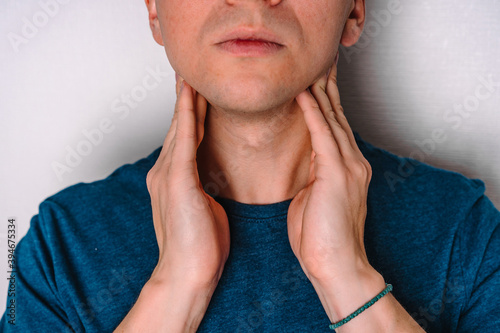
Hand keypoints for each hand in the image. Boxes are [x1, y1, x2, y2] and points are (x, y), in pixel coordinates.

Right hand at [146, 74, 229, 288]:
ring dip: (186, 99)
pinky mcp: (176, 181)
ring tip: (191, 75)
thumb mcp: (203, 211)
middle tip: (189, 72)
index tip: (196, 92)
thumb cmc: (199, 248)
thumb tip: (205, 184)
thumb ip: (200, 191)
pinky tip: (192, 95)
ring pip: (179, 127)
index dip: (189, 113)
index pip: (183, 138)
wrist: (187, 275)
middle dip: (184, 99)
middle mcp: (164, 172)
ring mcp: (167, 175)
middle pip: (178, 127)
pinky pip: (184, 140)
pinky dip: (187, 115)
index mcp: (173, 180)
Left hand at [287, 54, 374, 284]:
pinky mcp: (336, 174)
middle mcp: (352, 163)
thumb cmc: (321, 239)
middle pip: (337, 116)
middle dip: (326, 87)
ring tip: (310, 67)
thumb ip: (314, 178)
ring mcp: (347, 167)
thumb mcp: (315, 200)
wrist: (336, 266)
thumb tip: (307, 166)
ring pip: (332, 119)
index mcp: (346, 170)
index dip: (326, 102)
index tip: (317, 81)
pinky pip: (322, 135)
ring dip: (319, 91)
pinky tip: (303, 93)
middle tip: (319, 61)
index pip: (335, 128)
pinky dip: (312, 112)